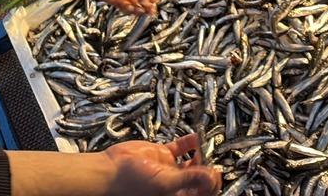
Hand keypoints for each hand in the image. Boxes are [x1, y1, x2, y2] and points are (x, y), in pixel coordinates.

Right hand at [103, 134, 220, 195]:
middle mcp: (177, 184)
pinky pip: (180, 148)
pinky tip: (196, 136)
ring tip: (207, 145)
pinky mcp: (162, 154)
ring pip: (193, 161)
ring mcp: (171, 169)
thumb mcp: (165, 183)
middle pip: (201, 177)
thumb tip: (212, 177)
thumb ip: (189, 178)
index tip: (216, 172)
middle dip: (209, 168)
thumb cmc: (132, 184)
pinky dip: (189, 142)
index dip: (212, 183)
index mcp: (179, 195)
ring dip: (202, 154)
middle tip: (214, 157)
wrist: (110, 170)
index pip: (203, 191)